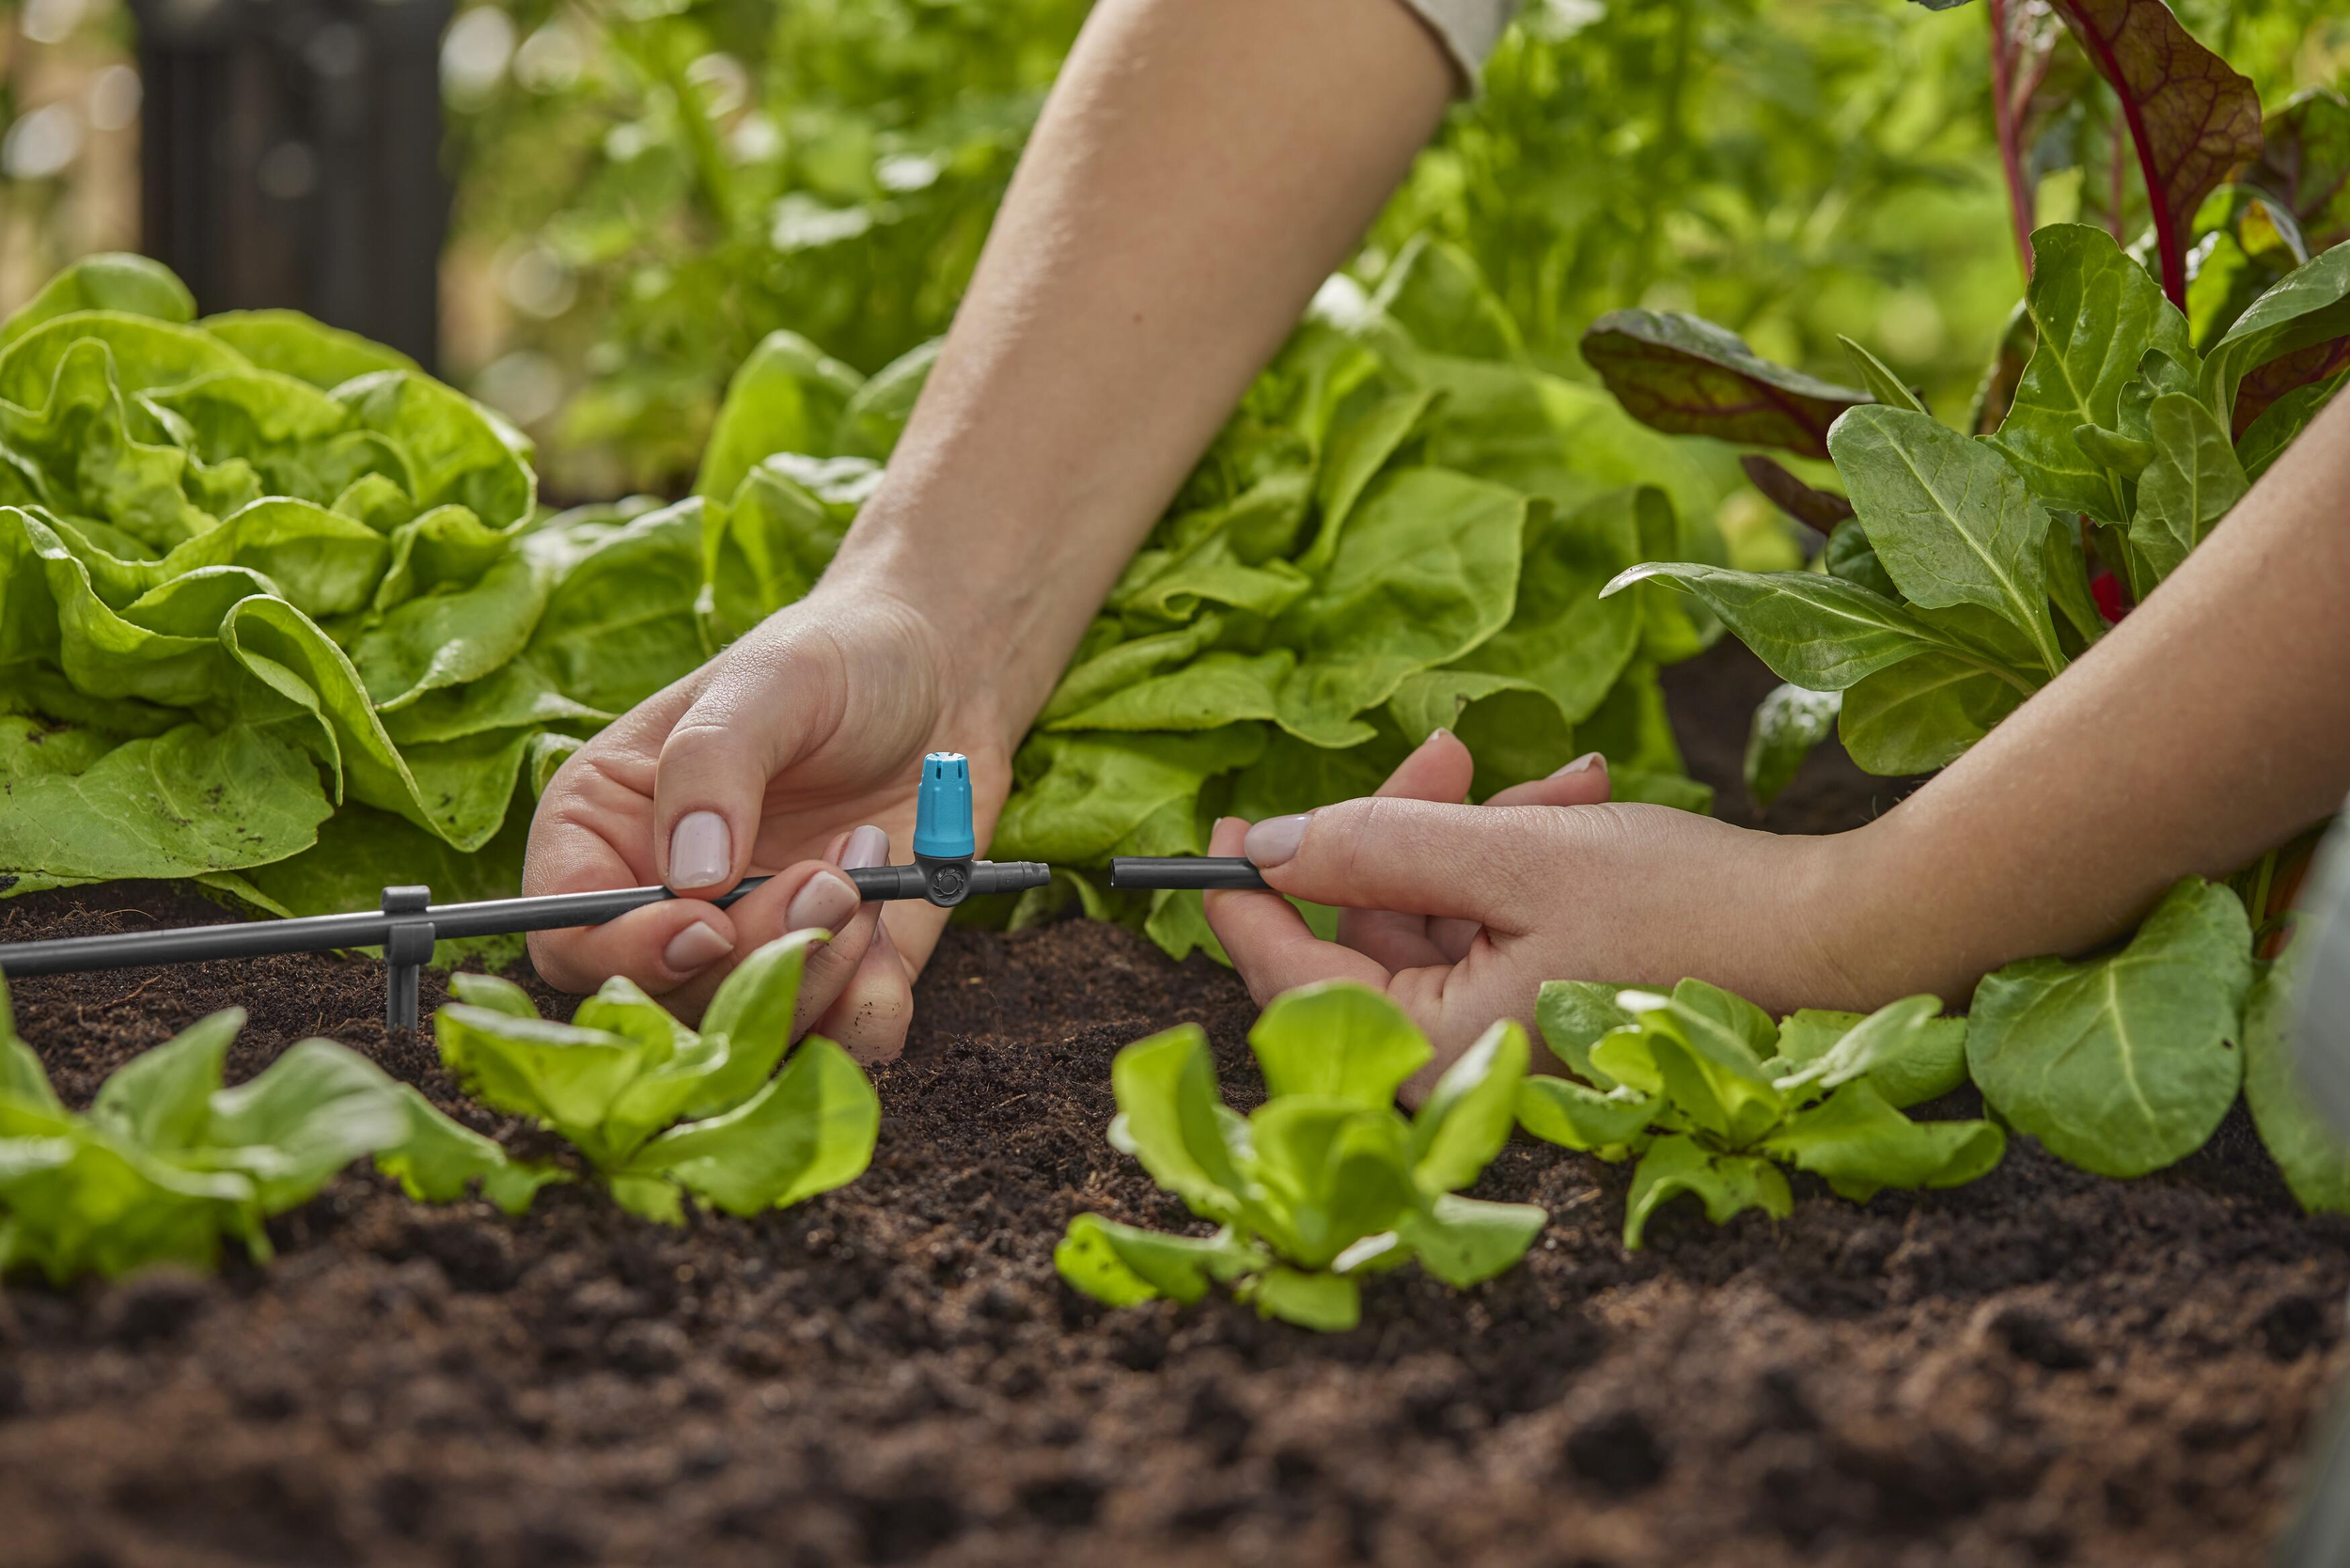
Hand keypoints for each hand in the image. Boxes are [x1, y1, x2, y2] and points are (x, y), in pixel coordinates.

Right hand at [524, 583, 1012, 1059]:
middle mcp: (663, 908)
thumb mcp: (769, 682)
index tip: (707, 923)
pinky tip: (890, 925)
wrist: (943, 677)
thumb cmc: (835, 661)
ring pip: (749, 1033)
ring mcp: (748, 952)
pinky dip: (868, 1007)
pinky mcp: (830, 978)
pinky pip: (837, 1044)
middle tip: (829, 880)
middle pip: (664, 1001)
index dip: (628, 951)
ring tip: (866, 874)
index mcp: (603, 832)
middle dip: (752, 960)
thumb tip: (689, 879)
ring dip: (816, 976)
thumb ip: (712, 767)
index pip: (567, 936)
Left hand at [1202, 730, 1857, 1093]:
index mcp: (1433, 1051)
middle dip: (1402, 830)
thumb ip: (1376, 846)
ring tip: (1556, 780)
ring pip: (1435, 917)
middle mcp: (1459, 1061)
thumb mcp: (1514, 854)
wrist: (1838, 940)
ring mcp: (1506, 1035)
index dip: (1245, 893)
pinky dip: (1518, 859)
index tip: (1221, 823)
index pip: (1290, 972)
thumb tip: (1263, 844)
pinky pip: (1493, 925)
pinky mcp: (1548, 1003)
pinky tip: (1577, 800)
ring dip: (1477, 833)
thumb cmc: (1683, 907)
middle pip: (1366, 935)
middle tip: (1444, 751)